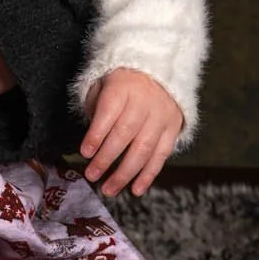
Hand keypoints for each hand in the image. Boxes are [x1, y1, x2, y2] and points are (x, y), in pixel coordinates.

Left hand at [79, 68, 182, 195]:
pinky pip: (161, 155)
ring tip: (109, 189)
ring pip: (144, 148)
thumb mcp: (103, 84)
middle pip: (125, 133)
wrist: (157, 69)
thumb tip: (91, 141)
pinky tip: (136, 190)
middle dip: (107, 158)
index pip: (108, 113)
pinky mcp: (174, 127)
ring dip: (125, 173)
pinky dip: (149, 175)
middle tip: (92, 176)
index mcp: (123, 87)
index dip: (96, 134)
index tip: (84, 153)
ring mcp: (161, 116)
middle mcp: (144, 102)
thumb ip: (95, 108)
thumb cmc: (122, 83)